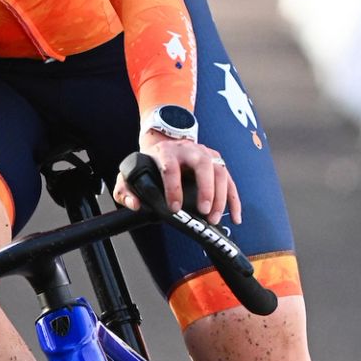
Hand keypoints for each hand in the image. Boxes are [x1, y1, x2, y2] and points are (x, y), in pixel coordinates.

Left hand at [114, 131, 242, 224]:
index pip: (171, 168)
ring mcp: (207, 155)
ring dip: (220, 197)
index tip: (174, 208)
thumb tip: (134, 205)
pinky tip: (235, 217)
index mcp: (166, 152)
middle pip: (203, 165)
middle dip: (206, 189)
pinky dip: (234, 200)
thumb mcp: (132, 172)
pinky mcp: (218, 164)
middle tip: (203, 212)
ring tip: (214, 218)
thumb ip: (125, 189)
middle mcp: (190, 150)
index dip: (173, 189)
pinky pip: (230, 182)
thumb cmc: (150, 162)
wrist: (166, 142)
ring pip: (220, 172)